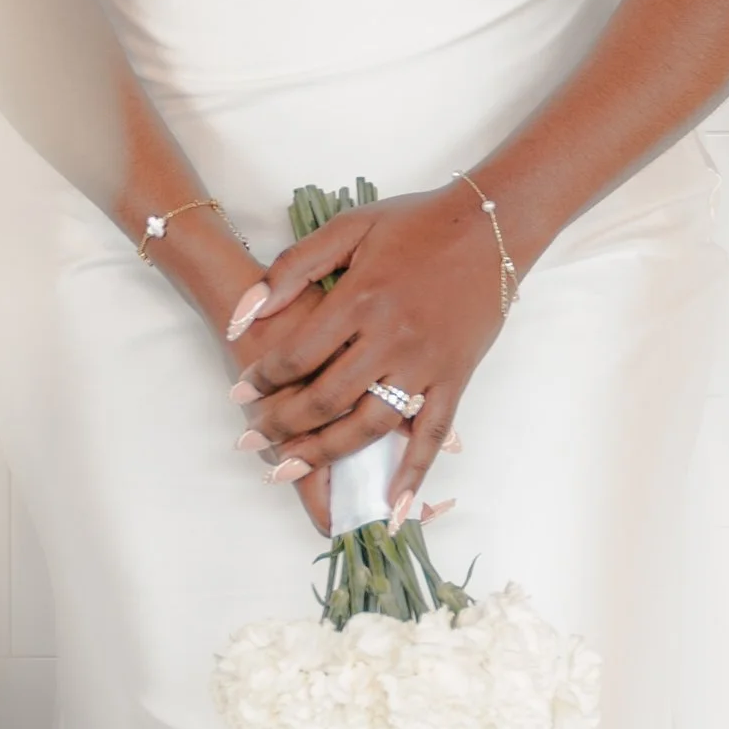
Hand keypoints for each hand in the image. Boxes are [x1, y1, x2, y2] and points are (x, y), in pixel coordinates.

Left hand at [226, 181, 509, 527]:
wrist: (489, 226)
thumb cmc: (415, 223)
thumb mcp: (348, 228)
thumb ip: (294, 267)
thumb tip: (246, 309)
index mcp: (361, 298)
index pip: (299, 354)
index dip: (263, 378)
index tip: (240, 394)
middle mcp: (391, 338)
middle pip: (326, 398)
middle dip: (281, 425)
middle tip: (249, 441)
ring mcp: (426, 363)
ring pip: (369, 425)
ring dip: (325, 454)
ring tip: (287, 469)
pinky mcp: (456, 378)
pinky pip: (432, 436)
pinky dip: (413, 475)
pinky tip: (392, 506)